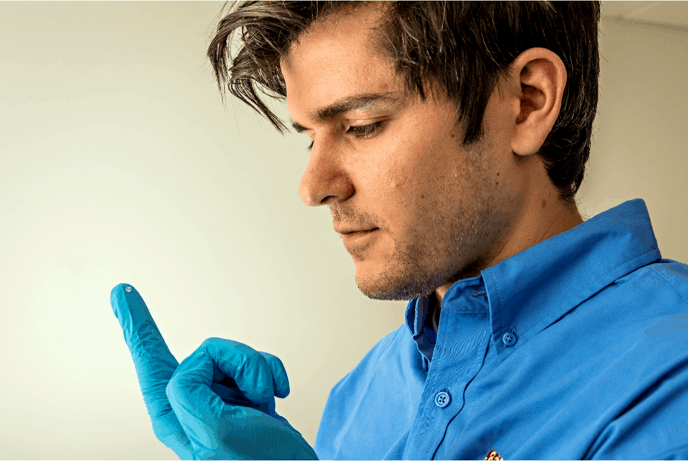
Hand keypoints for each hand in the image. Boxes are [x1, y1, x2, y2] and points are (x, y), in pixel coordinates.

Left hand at [110, 283, 317, 459]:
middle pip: (208, 353)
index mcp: (176, 413)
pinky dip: (272, 375)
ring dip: (259, 374)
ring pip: (236, 356)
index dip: (136, 323)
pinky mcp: (244, 398)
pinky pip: (257, 365)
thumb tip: (190, 369)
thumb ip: (191, 393)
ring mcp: (220, 400)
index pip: (150, 360)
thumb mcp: (217, 432)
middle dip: (237, 362)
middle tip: (257, 395)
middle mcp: (192, 404)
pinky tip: (276, 397)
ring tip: (265, 406)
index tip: (121, 292)